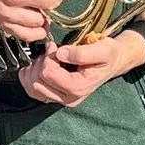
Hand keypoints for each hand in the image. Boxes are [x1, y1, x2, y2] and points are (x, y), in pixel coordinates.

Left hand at [19, 30, 144, 107]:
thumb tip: (60, 53)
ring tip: (47, 58)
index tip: (56, 46)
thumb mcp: (101, 49)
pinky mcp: (55, 95)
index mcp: (78, 87)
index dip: (48, 57)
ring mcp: (61, 98)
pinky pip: (33, 91)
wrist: (113, 60)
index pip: (48, 74)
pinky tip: (39, 65)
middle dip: (41, 63)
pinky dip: (31, 77)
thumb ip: (82, 53)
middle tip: (51, 52)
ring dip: (34, 70)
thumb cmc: (108, 54)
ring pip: (32, 88)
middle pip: (37, 82)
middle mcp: (69, 98)